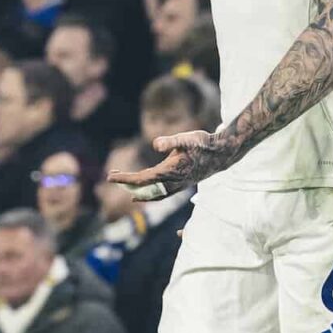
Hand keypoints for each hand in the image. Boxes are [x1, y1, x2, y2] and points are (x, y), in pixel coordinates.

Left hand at [107, 129, 221, 200]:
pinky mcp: (182, 184)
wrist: (222, 154)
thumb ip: (170, 141)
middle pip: (144, 186)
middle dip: (127, 182)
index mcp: (170, 171)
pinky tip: (144, 194)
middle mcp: (173, 181)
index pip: (142, 178)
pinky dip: (150, 195)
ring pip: (152, 193)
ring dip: (137, 189)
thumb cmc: (204, 143)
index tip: (110, 176)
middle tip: (111, 176)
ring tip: (125, 187)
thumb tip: (155, 143)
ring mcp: (178, 185)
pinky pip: (162, 194)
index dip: (125, 178)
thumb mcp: (186, 138)